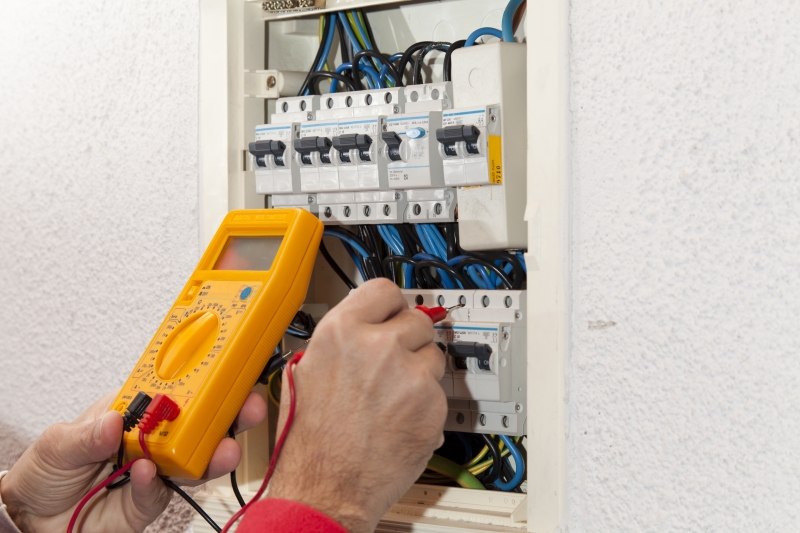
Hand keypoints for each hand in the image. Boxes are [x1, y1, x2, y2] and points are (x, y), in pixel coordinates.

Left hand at [0, 390, 265, 532]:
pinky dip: (154, 483)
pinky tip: (147, 474)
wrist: (36, 519)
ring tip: (224, 450)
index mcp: (136, 409)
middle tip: (247, 406)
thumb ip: (85, 435)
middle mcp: (155, 436)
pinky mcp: (152, 499)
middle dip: (230, 412)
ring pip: (197, 458)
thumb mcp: (58, 443)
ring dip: (215, 452)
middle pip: (201, 421)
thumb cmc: (49, 469)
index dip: (203, 376)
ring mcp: (157, 468)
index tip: (224, 367)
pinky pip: (161, 491)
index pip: (175, 387)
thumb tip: (113, 421)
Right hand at [268, 279, 447, 532]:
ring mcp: (408, 374)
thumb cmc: (311, 441)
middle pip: (416, 319)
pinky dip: (427, 402)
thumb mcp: (305, 373)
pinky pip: (439, 389)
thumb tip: (362, 322)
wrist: (326, 488)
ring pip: (433, 353)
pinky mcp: (432, 403)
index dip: (390, 304)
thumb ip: (339, 341)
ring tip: (393, 397)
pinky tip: (401, 418)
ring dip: (420, 370)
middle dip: (407, 339)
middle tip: (393, 363)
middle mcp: (377, 346)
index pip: (384, 289)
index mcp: (340, 332)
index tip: (394, 312)